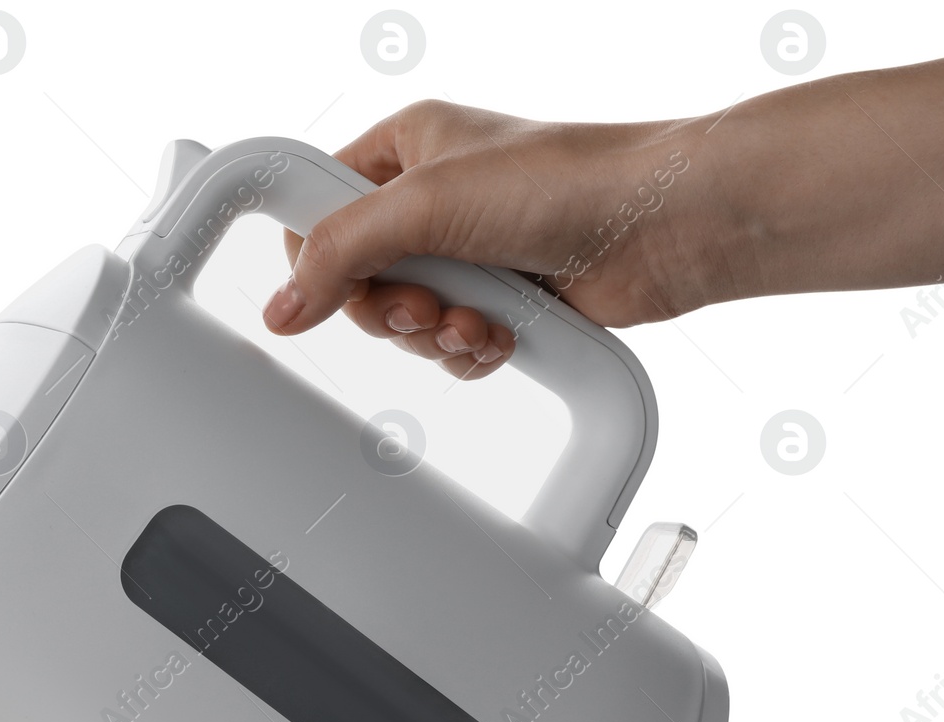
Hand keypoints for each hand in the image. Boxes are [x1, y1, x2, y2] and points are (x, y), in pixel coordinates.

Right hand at [262, 99, 715, 379]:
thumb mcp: (424, 204)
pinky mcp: (500, 301)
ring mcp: (466, 254)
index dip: (316, 257)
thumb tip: (281, 307)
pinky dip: (469, 352)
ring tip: (474, 318)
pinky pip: (450, 348)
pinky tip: (501, 334)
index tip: (326, 287)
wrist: (663, 224)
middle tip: (424, 303)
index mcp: (404, 148)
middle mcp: (431, 200)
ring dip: (435, 334)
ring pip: (405, 322)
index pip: (317, 209)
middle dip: (391, 307)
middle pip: (357, 281)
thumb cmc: (565, 180)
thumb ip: (338, 254)